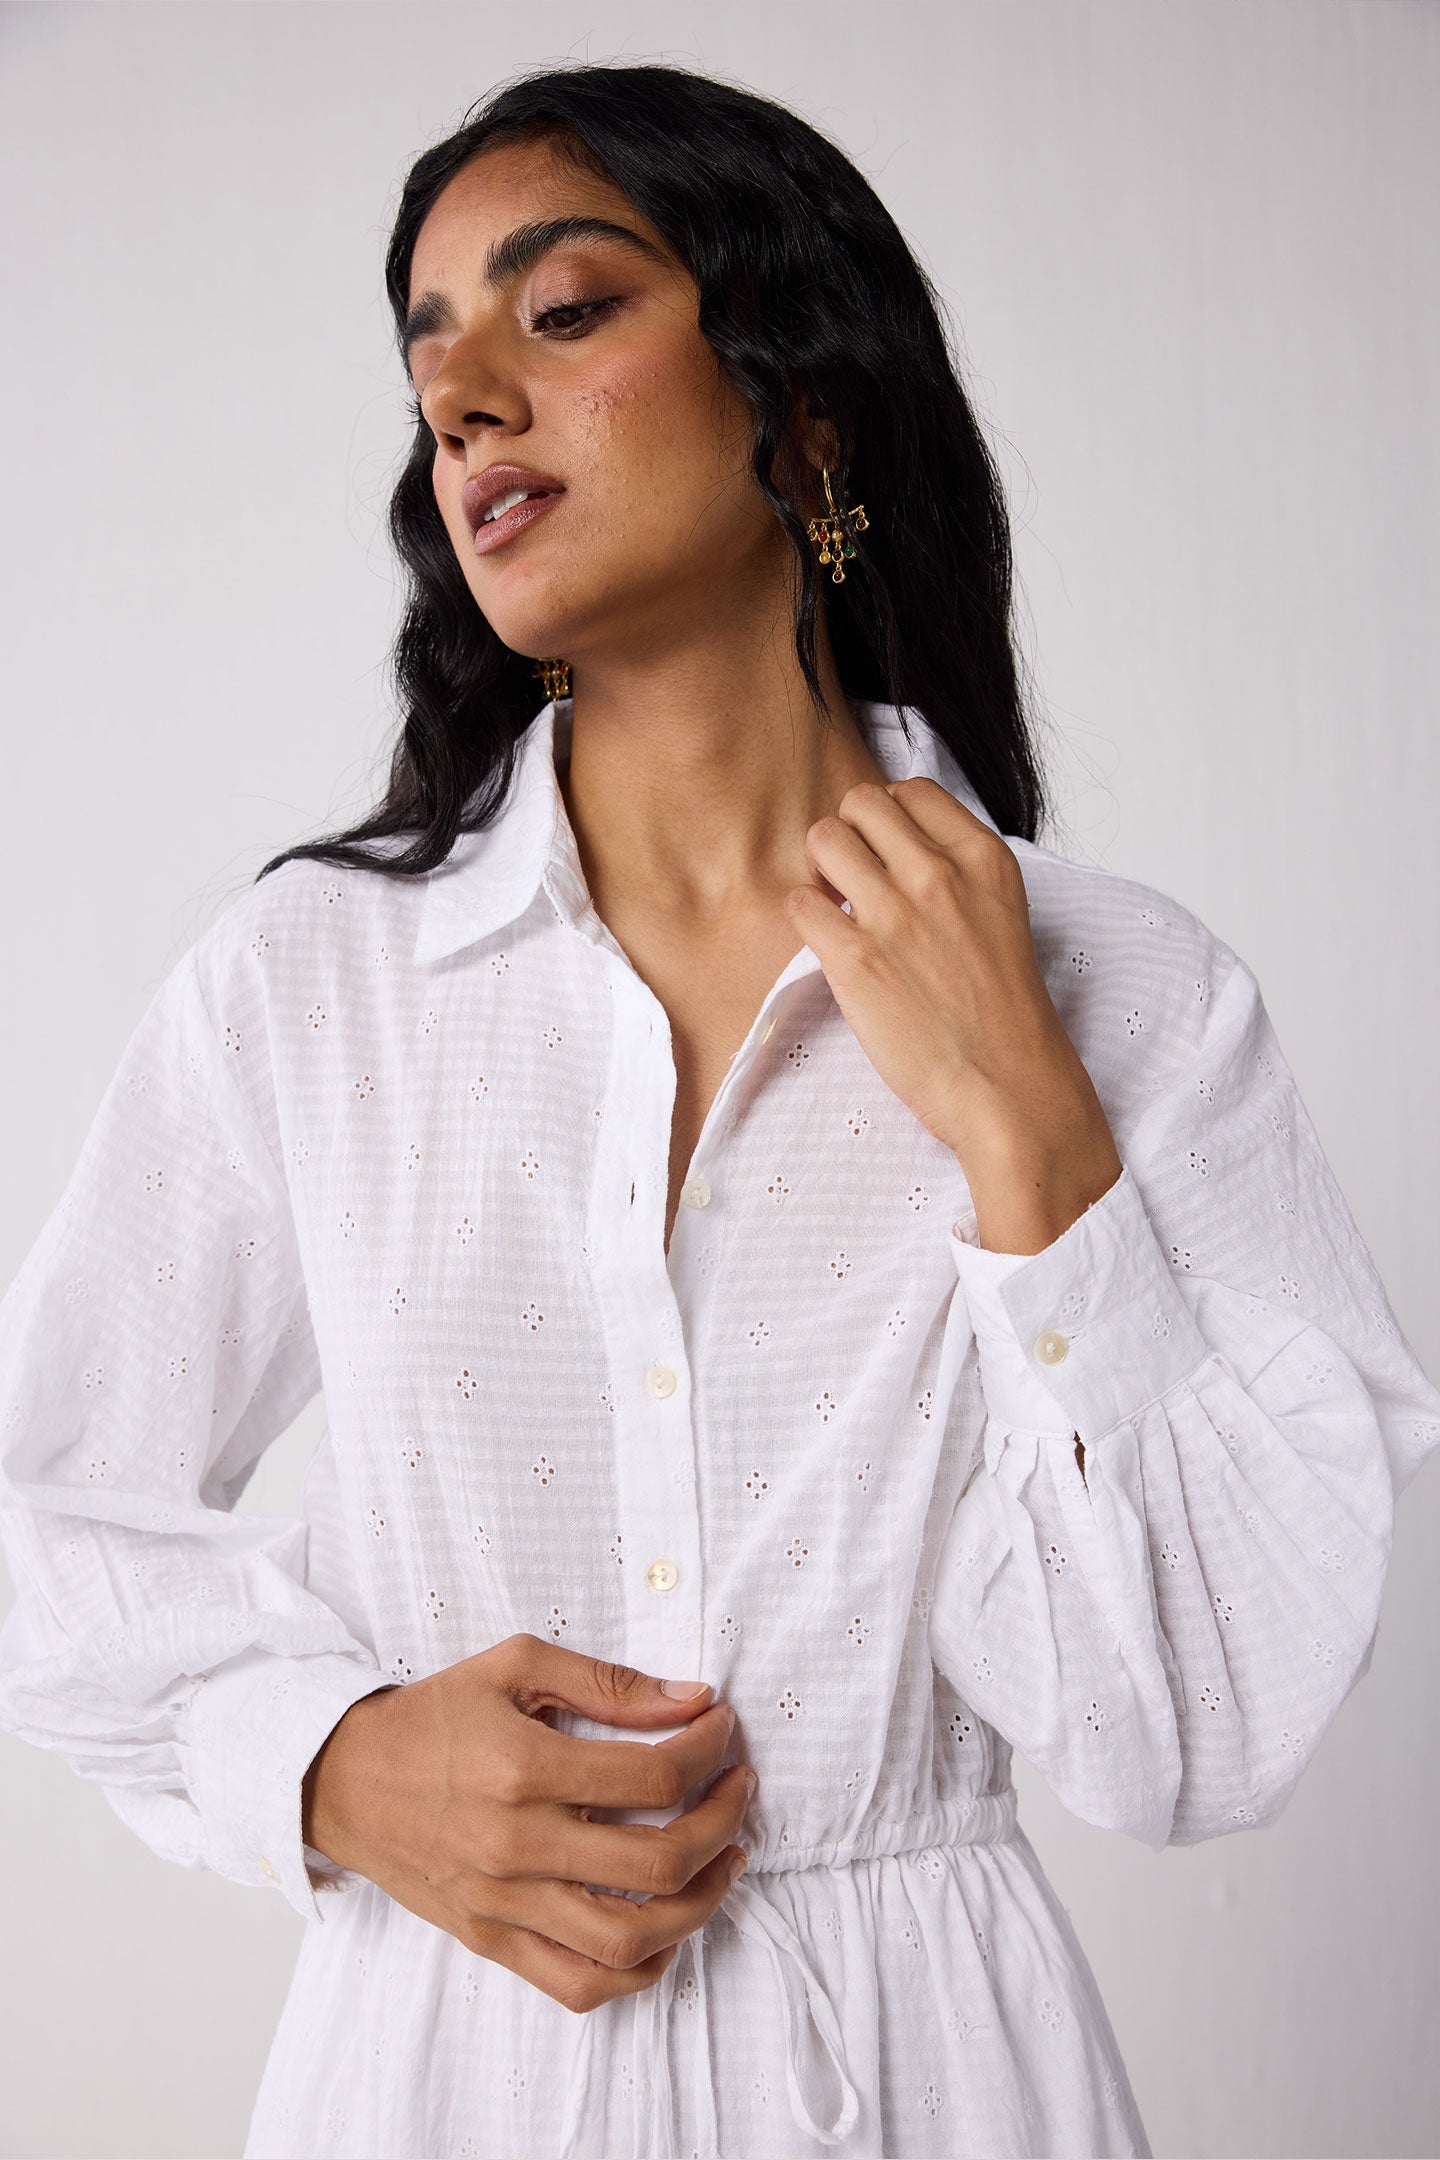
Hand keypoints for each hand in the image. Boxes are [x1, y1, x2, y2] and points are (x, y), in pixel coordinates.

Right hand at [300, 1634, 754, 2014]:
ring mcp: (505, 1904)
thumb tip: (692, 1698)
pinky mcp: (493, 1941)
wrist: (345, 1779)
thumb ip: (607, 1682)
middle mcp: (518, 1845)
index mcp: (524, 1768)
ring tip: (725, 1858)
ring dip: (701, 1902)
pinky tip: (668, 1925)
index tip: (721, 1728)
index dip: (709, 1749)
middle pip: (660, 1860)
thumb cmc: (433, 1715)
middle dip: (724, 1820)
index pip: (655, 1773)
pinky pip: (581, 1985)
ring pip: (632, 1939)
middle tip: (738, 1787)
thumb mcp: (515, 1665)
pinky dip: (639, 1968)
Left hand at [785, 777, 1121, 1252]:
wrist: (1010, 1090)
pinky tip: (830, 949)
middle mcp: (939, 875)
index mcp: (983, 859)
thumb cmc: (1005, 1017)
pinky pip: (799, 903)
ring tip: (837, 910)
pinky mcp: (855, 961)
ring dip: (820, 871)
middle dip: (849, 836)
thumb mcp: (1002, 918)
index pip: (910, 791)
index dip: (888, 820)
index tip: (888, 856)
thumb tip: (903, 853)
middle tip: (854, 881)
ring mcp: (895, 915)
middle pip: (859, 802)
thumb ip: (959, 876)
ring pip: (822, 838)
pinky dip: (806, 921)